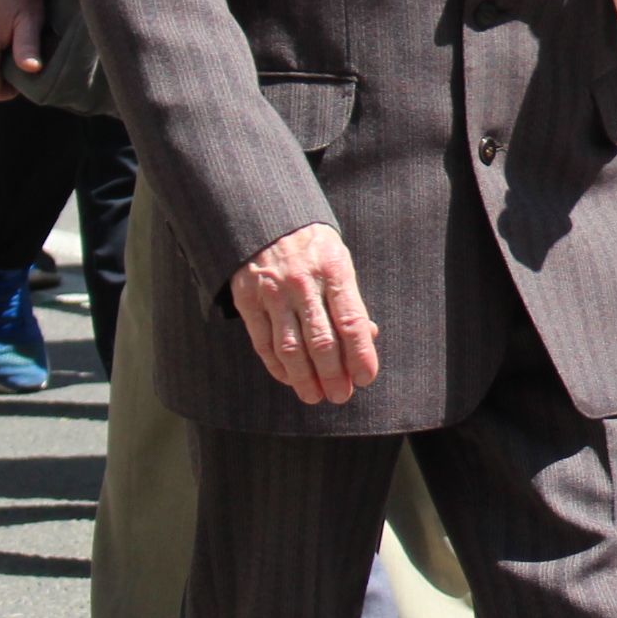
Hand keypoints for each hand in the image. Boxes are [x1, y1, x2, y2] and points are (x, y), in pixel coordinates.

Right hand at [229, 223, 381, 405]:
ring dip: (304, 378)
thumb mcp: (340, 262)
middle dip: (333, 374)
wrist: (265, 221)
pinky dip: (277, 366)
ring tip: (315, 397)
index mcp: (334, 271)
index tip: (366, 378)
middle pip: (320, 340)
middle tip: (341, 396)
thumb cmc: (313, 247)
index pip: (351, 321)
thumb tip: (369, 336)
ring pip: (289, 347)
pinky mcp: (247, 301)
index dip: (360, 354)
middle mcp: (303, 283)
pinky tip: (290, 379)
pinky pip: (263, 342)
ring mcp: (273, 293)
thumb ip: (351, 300)